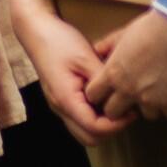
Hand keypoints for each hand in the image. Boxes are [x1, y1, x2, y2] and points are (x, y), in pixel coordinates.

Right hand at [12, 0, 115, 134]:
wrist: (35, 29)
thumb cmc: (58, 40)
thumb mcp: (85, 57)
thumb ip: (103, 81)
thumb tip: (121, 97)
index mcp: (65, 99)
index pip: (95, 128)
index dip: (117, 125)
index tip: (132, 111)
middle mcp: (60, 107)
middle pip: (90, 138)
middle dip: (111, 129)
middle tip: (125, 111)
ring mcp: (59, 105)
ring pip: (84, 131)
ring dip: (102, 124)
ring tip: (114, 104)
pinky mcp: (61, 98)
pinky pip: (80, 119)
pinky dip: (94, 116)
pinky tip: (103, 97)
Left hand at [86, 7, 166, 130]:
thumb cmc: (147, 29)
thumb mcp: (120, 35)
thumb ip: (105, 46)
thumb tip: (96, 50)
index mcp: (112, 74)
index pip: (93, 96)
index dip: (98, 95)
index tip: (107, 91)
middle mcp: (127, 90)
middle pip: (112, 113)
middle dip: (118, 107)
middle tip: (128, 99)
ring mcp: (149, 99)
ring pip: (143, 116)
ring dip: (148, 108)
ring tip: (153, 94)